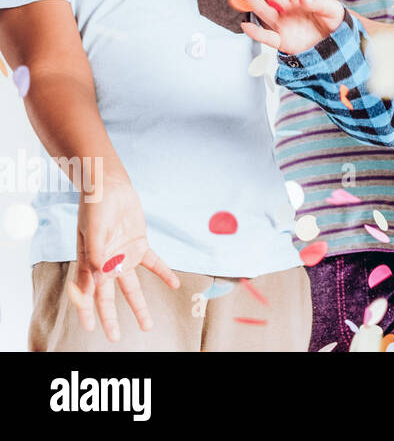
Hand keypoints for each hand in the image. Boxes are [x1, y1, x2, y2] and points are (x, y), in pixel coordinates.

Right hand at [68, 176, 179, 341]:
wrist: (112, 187)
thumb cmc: (96, 207)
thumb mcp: (93, 230)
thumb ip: (96, 253)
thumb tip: (99, 274)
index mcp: (90, 262)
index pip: (87, 292)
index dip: (87, 310)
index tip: (90, 327)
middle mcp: (107, 264)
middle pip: (110, 297)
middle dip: (111, 318)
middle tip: (115, 337)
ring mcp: (124, 256)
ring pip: (132, 287)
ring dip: (139, 306)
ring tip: (147, 325)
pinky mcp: (139, 245)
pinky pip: (154, 263)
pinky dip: (164, 274)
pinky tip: (175, 284)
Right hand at [230, 0, 342, 53]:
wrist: (336, 46)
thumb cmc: (335, 24)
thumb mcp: (333, 10)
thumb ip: (319, 3)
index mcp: (302, 0)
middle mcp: (289, 10)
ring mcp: (284, 25)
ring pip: (264, 10)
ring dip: (251, 0)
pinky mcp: (283, 41)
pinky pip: (266, 37)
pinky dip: (256, 33)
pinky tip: (245, 25)